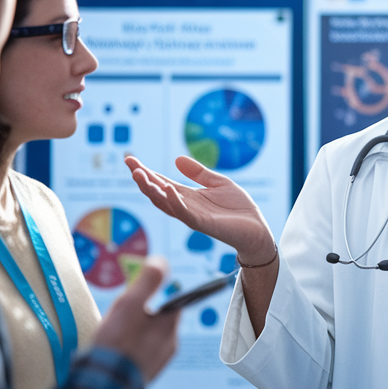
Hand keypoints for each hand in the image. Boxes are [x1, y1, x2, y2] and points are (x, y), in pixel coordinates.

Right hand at [92, 257, 179, 383]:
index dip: (154, 296)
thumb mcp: (131, 304)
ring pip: (148, 337)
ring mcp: (157, 363)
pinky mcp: (143, 376)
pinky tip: (114, 351)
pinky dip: (129, 349)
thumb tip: (161, 261)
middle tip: (120, 317)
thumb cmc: (117, 344)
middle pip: (159, 320)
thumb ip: (147, 281)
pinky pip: (139, 354)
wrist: (102, 388)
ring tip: (114, 334)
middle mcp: (170, 347)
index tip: (138, 297)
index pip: (173, 302)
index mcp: (170, 328)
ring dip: (134, 332)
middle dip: (142, 315)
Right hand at [125, 155, 275, 265]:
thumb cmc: (238, 208)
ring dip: (152, 190)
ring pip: (165, 203)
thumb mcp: (218, 183)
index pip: (161, 182)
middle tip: (130, 165)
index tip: (130, 159)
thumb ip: (199, 173)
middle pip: (158, 193)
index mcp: (188, 196)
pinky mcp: (203, 224)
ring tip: (140, 175)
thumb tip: (177, 159)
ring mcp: (192, 216)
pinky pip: (185, 213)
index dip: (146, 172)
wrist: (257, 229)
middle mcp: (185, 206)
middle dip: (143, 179)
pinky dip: (175, 202)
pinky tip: (168, 189)